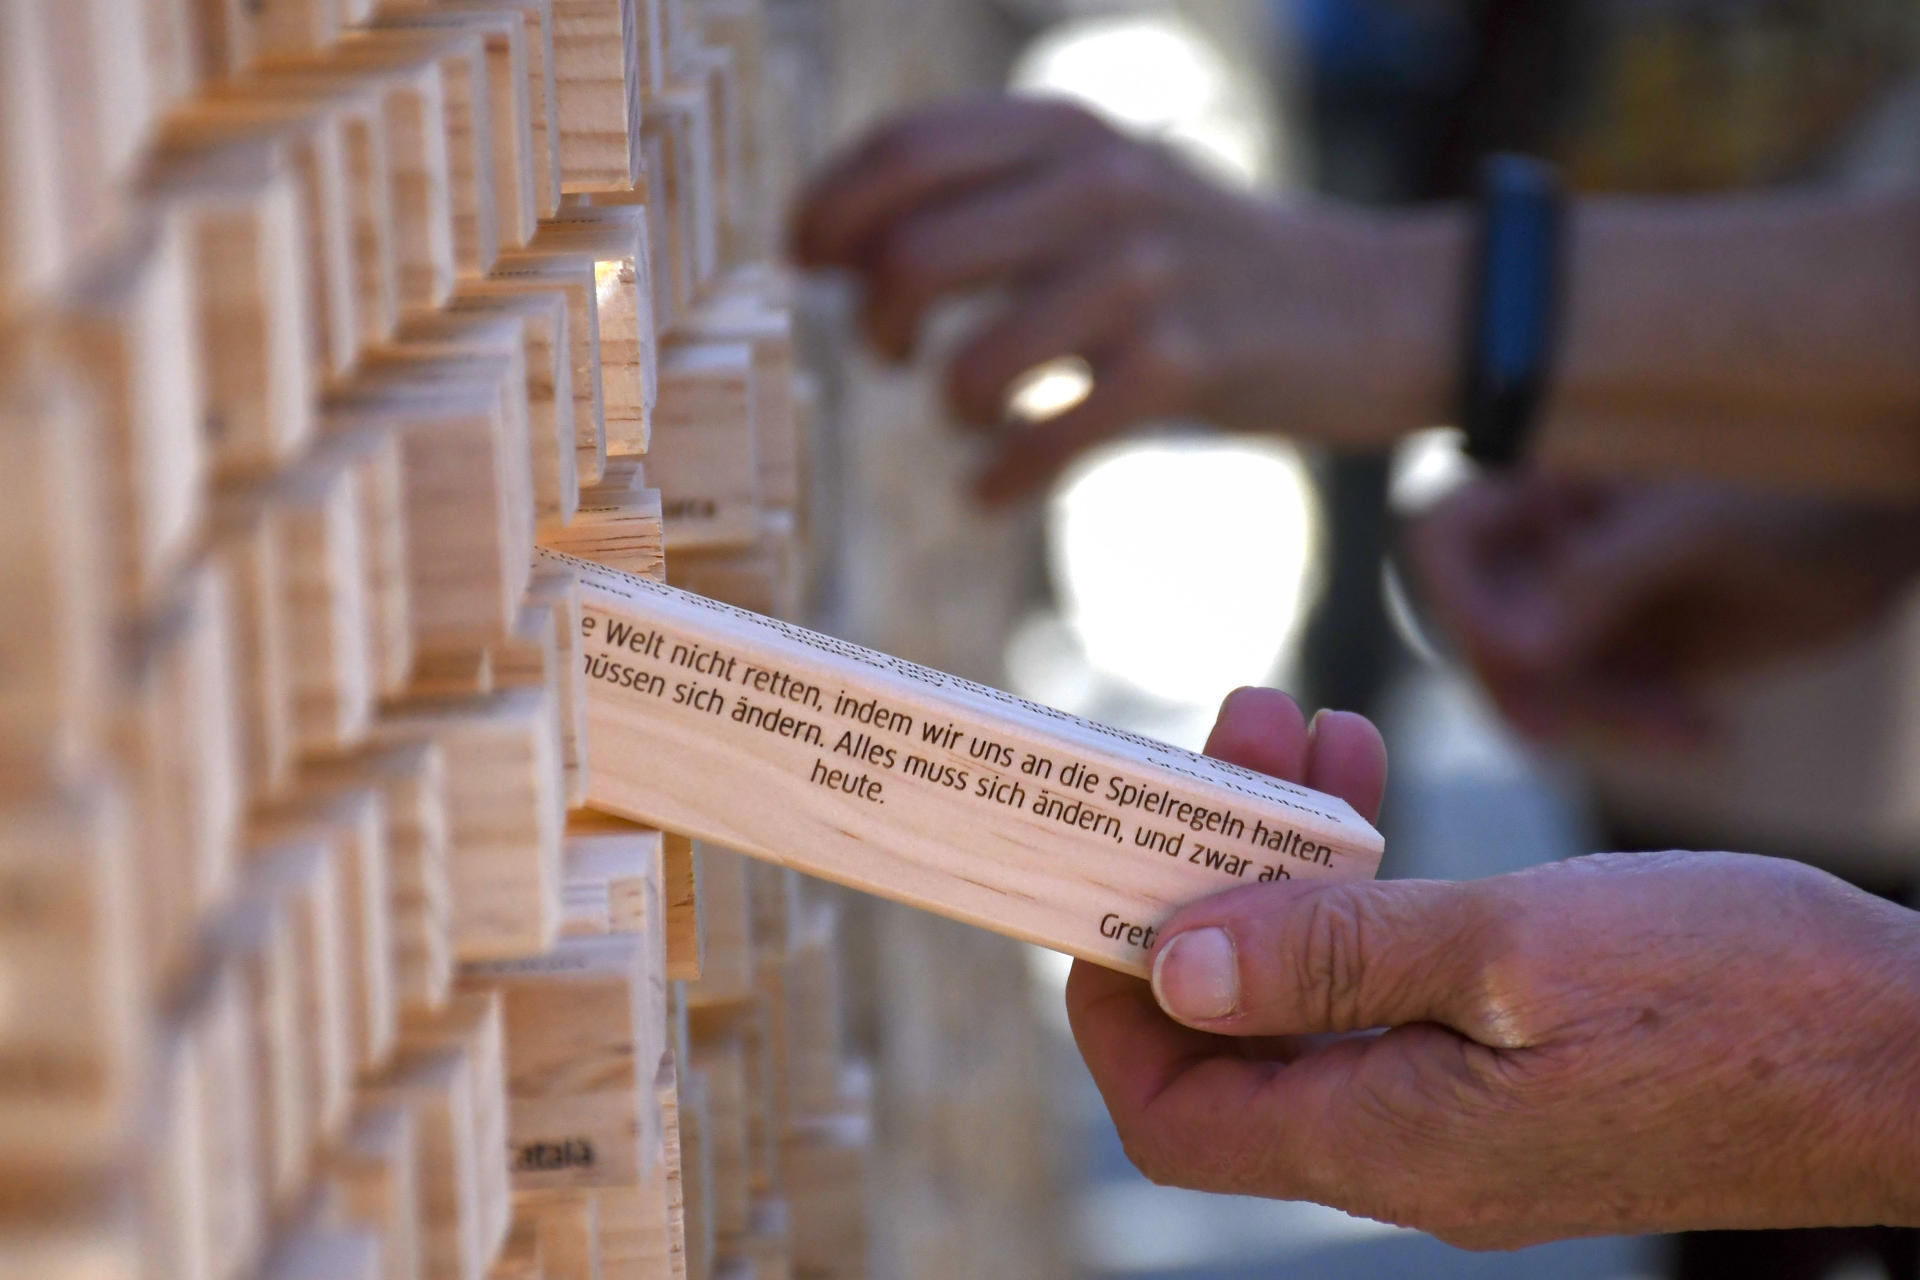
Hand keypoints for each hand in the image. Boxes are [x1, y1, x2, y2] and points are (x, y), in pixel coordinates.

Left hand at [790, 96, 1461, 501]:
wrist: (1381, 306)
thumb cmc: (1218, 258)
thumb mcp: (1116, 184)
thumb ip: (1003, 194)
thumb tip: (859, 248)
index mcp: (1070, 129)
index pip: (902, 151)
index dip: (827, 211)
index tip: (803, 261)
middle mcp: (1100, 186)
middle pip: (913, 256)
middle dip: (878, 322)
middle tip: (893, 352)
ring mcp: (1145, 276)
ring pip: (973, 362)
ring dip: (950, 406)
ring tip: (968, 416)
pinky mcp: (1185, 367)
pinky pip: (1046, 441)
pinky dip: (1002, 479)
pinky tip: (996, 489)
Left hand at [1067, 687, 1919, 1246]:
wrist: (1912, 1050)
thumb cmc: (1735, 994)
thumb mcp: (1514, 950)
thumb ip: (1333, 958)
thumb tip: (1176, 967)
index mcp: (1391, 1139)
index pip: (1176, 1111)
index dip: (1113, 1003)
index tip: (1109, 881)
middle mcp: (1409, 1146)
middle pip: (1236, 1031)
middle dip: (1208, 881)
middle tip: (1227, 741)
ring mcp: (1463, 1112)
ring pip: (1314, 991)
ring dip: (1286, 862)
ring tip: (1302, 732)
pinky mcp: (1514, 1071)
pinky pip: (1391, 986)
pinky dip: (1363, 889)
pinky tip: (1368, 790)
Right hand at [1404, 472, 1919, 748]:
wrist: (1895, 519)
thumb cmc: (1803, 478)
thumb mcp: (1699, 519)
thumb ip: (1599, 575)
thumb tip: (1510, 648)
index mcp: (1548, 473)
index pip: (1447, 537)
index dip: (1460, 599)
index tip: (1511, 656)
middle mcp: (1551, 536)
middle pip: (1482, 624)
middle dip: (1530, 683)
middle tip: (1568, 730)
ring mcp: (1588, 597)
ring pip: (1535, 682)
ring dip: (1595, 718)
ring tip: (1684, 728)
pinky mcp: (1632, 651)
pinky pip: (1595, 710)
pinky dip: (1632, 731)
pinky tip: (1703, 732)